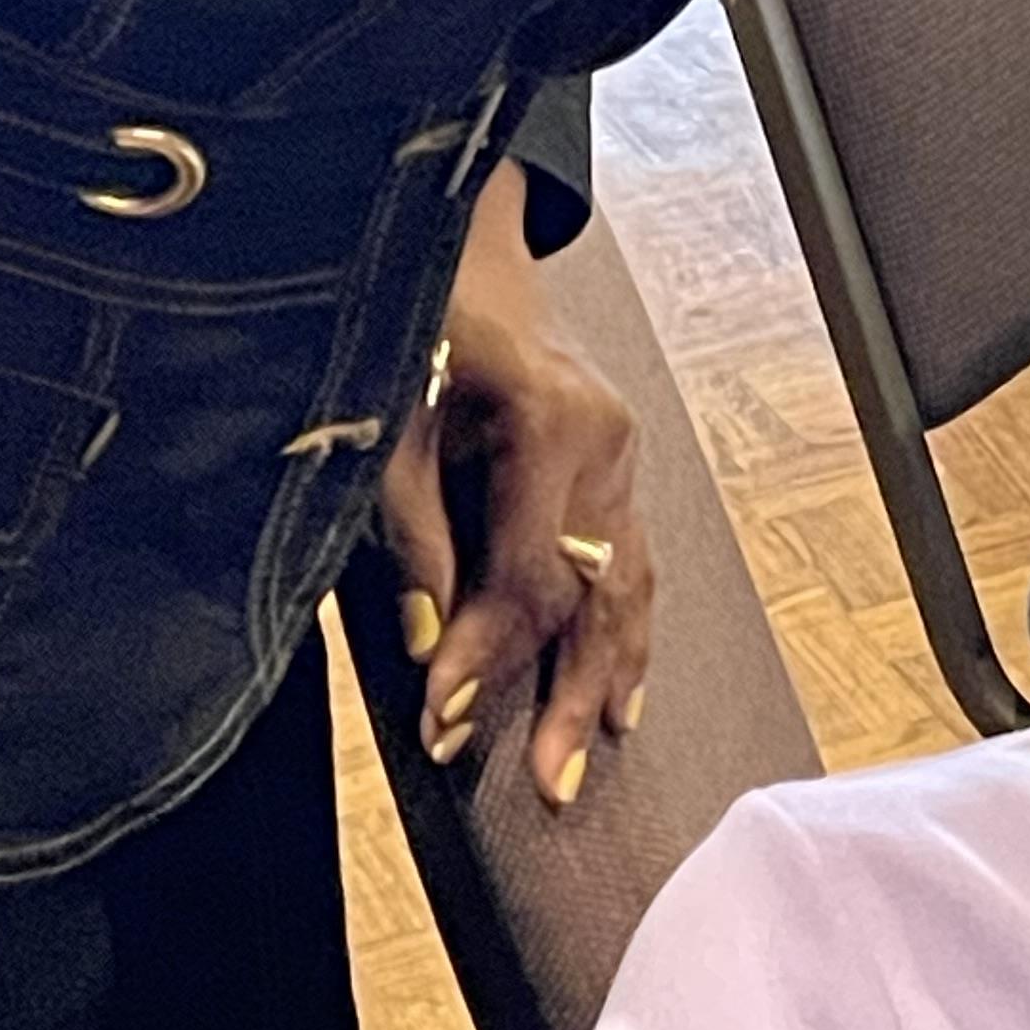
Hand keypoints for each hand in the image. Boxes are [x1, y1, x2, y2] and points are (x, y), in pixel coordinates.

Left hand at [376, 163, 652, 808]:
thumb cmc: (418, 320)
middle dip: (564, 693)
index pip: (531, 569)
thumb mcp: (395, 411)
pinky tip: (627, 700)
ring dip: (606, 680)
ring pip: (629, 584)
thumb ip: (412, 526)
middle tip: (542, 785)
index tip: (443, 721)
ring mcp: (622, 453)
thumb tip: (428, 639)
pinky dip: (628, 634)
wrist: (462, 244)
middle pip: (595, 590)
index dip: (488, 652)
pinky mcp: (618, 466)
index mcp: (551, 417)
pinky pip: (634, 562)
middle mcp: (605, 440)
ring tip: (582, 763)